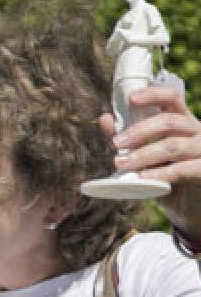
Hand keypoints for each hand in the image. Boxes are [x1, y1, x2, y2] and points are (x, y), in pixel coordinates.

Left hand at [102, 85, 200, 240]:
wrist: (190, 202)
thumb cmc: (167, 172)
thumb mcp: (147, 154)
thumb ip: (128, 137)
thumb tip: (105, 119)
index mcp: (182, 121)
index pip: (171, 98)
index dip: (153, 95)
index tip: (131, 98)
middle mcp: (196, 130)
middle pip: (169, 122)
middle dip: (139, 131)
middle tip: (116, 143)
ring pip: (172, 146)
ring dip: (143, 154)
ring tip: (120, 163)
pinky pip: (181, 169)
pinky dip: (159, 173)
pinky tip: (141, 178)